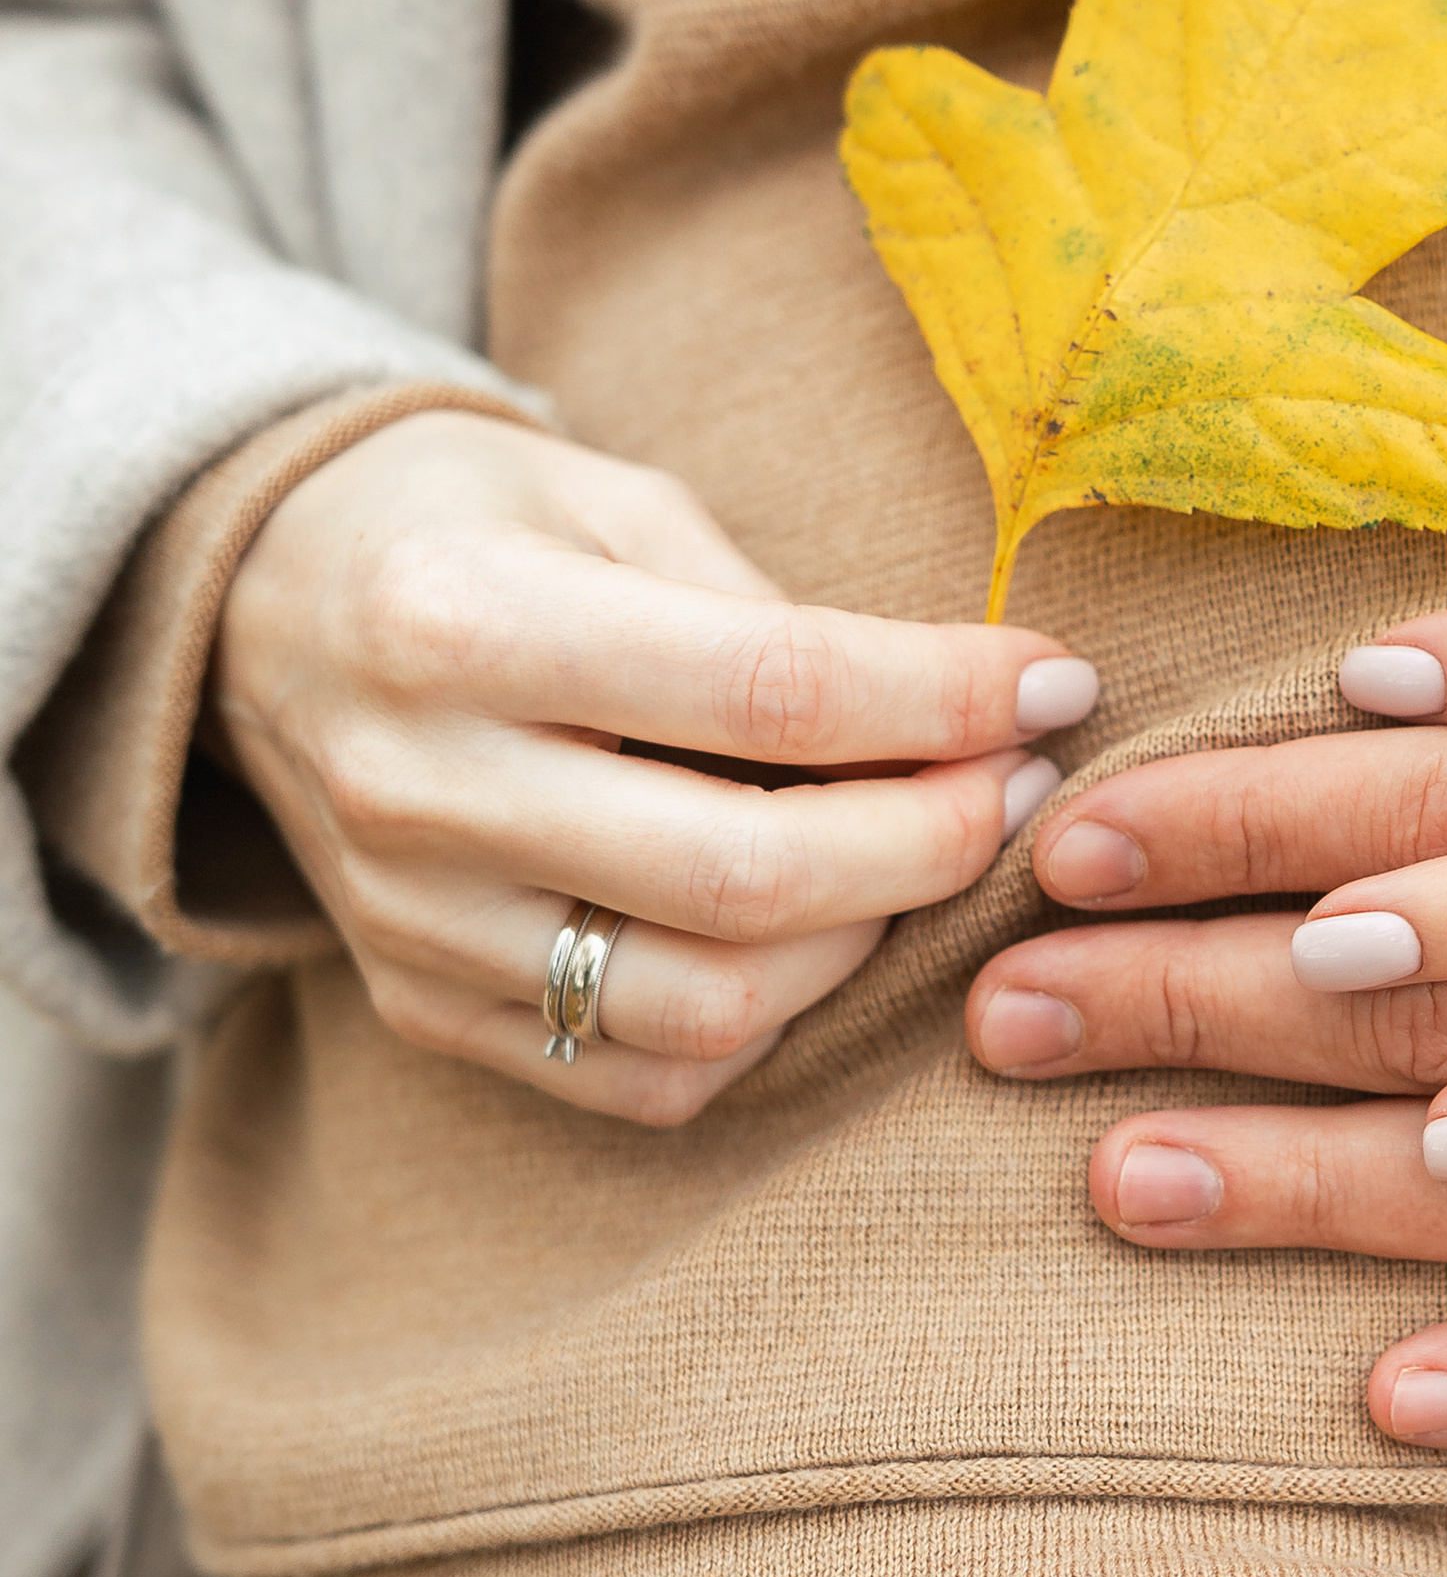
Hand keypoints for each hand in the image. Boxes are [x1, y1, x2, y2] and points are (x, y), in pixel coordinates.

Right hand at [210, 410, 1097, 1120]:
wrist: (261, 608)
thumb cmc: (472, 529)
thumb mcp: (611, 500)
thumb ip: (775, 612)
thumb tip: (977, 710)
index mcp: (466, 623)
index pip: (771, 691)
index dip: (947, 700)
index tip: (1055, 685)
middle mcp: (425, 790)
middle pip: (750, 880)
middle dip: (931, 841)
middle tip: (1015, 785)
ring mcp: (415, 923)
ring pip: (706, 1008)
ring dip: (863, 946)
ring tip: (920, 853)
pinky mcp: (423, 1006)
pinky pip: (643, 1076)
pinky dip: (768, 1024)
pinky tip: (812, 934)